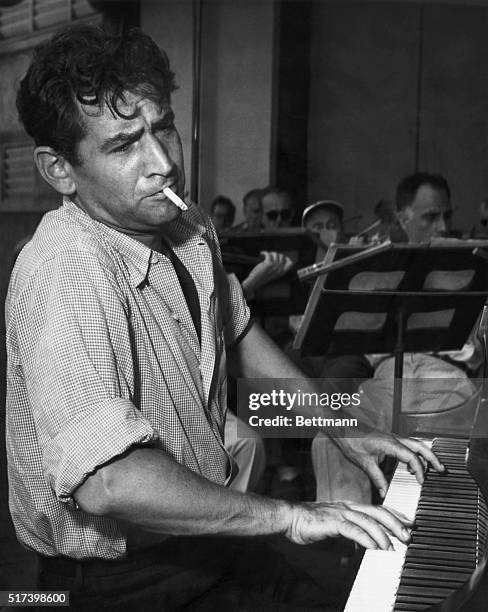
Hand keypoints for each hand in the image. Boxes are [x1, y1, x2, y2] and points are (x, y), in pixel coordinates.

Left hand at [241, 251, 292, 298]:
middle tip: (270, 255)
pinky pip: (268, 254)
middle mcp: (279, 269)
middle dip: (276, 254)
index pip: (290, 263)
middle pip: (282, 256)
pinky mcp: (268, 264)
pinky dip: (264, 252)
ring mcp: (274, 266)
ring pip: (276, 254)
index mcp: (282, 273)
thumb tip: (280, 258)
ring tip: (266, 254)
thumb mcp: (273, 274)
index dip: (287, 258)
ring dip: (270, 252)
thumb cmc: (262, 278)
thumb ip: (277, 268)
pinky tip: (261, 253)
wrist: (254, 282)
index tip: (280, 256)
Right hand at [285, 500, 411, 548]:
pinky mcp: (332, 521)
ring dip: (383, 534)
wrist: (289, 517)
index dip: (394, 516)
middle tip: (408, 535)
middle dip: (395, 523)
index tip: (408, 525)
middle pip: (378, 511)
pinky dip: (366, 539)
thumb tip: (361, 546)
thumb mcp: (334, 528)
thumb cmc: (309, 523)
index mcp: (349, 507)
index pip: (377, 509)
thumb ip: (349, 534)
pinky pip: (353, 530)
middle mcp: (348, 507)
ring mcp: (340, 512)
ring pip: (368, 520)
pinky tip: (374, 548)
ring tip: (393, 547)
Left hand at [333, 430, 444, 497]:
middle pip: (420, 446)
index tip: (422, 482)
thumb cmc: (351, 441)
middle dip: (433, 458)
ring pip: (415, 443)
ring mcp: (392, 437)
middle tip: (442, 469)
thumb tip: (385, 493)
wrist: (342, 428)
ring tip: (433, 467)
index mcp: (391, 444)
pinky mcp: (389, 439)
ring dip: (425, 454)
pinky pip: (407, 444)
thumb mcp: (365, 463)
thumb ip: (377, 479)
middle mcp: (394, 439)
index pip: (412, 457)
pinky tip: (412, 464)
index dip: (420, 470)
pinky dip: (414, 453)